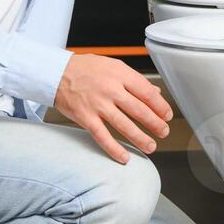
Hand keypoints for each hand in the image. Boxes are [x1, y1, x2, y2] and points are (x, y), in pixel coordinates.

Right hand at [53, 54, 172, 162]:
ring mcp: (98, 104)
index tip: (167, 115)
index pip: (147, 93)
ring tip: (151, 146)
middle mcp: (111, 89)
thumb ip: (134, 80)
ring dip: (140, 139)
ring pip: (124, 125)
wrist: (56, 72)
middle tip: (164, 132)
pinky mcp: (85, 117)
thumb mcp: (113, 66)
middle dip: (155, 124)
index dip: (160, 106)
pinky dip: (114, 149)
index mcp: (120, 74)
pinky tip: (124, 157)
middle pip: (139, 110)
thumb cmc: (85, 68)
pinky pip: (102, 136)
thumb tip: (155, 92)